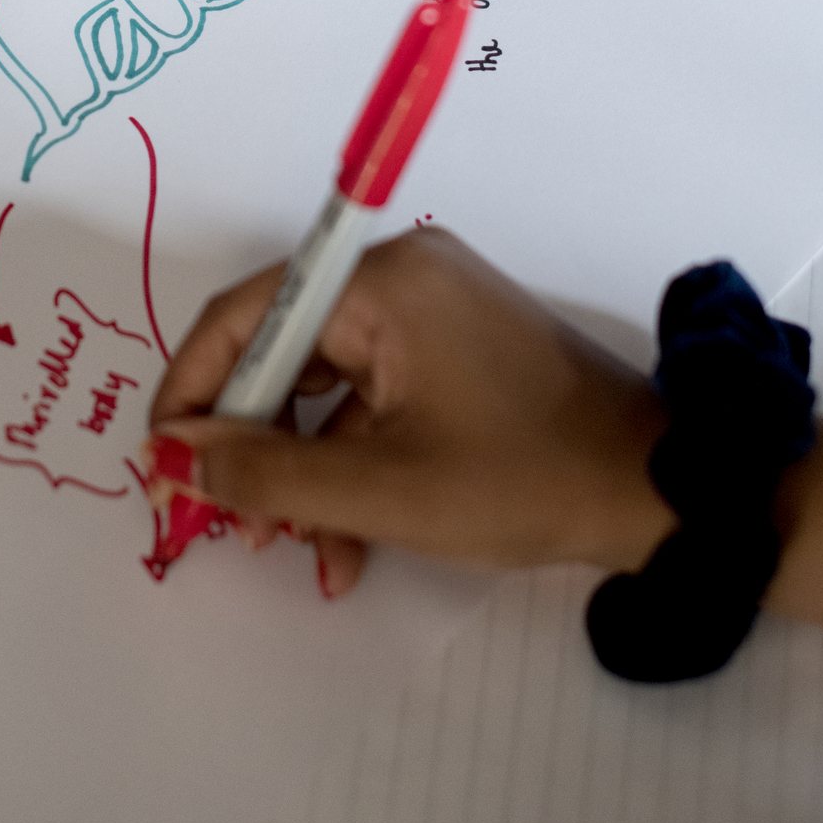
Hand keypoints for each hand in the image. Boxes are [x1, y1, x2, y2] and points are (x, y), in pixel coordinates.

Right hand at [142, 227, 669, 597]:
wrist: (658, 491)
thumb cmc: (524, 477)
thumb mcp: (380, 488)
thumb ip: (263, 473)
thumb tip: (173, 456)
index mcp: (381, 281)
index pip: (244, 314)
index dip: (192, 391)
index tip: (164, 463)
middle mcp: (401, 275)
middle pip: (280, 349)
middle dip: (250, 443)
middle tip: (231, 522)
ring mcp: (433, 310)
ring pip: (323, 384)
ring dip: (301, 468)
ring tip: (297, 547)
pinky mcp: (455, 349)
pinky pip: (371, 395)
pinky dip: (350, 460)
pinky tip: (346, 540)